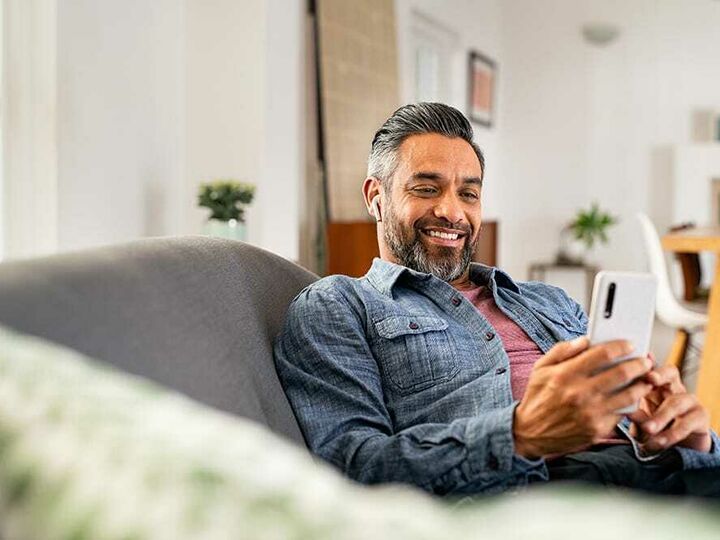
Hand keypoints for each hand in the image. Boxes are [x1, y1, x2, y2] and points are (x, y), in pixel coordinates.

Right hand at [514, 337, 653, 458]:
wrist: (529, 433)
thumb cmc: (537, 398)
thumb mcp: (540, 369)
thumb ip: (561, 351)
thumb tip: (584, 340)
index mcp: (565, 375)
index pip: (602, 354)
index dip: (621, 346)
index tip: (630, 344)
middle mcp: (579, 393)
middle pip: (621, 373)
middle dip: (639, 364)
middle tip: (645, 361)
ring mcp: (590, 413)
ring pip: (628, 395)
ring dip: (642, 385)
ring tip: (645, 379)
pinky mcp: (597, 430)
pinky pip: (621, 414)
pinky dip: (629, 404)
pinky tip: (632, 397)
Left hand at [627, 364, 711, 452]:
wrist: (677, 449)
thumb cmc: (653, 429)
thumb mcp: (640, 421)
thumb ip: (635, 414)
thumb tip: (623, 408)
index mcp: (655, 386)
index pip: (650, 369)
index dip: (644, 365)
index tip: (635, 364)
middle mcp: (673, 389)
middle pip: (670, 373)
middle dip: (660, 374)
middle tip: (650, 379)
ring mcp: (690, 401)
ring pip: (677, 401)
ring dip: (661, 417)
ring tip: (647, 429)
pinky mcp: (701, 417)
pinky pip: (688, 422)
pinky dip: (671, 434)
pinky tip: (659, 442)